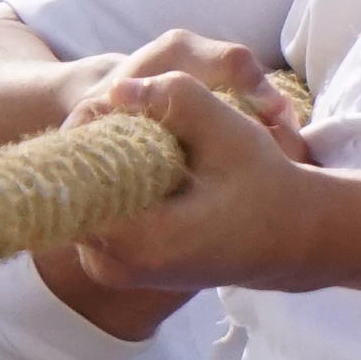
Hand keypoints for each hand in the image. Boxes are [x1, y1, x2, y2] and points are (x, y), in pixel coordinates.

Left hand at [63, 41, 342, 298]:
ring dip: (107, 164)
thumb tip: (115, 89)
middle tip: (149, 126)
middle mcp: (110, 266)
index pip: (77, 171)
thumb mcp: (231, 134)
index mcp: (137, 242)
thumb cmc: (264, 186)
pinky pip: (92, 211)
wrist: (288, 239)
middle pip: (72, 184)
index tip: (132, 110)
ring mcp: (107, 270)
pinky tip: (153, 172)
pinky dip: (114, 184)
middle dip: (101, 145)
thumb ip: (177, 101)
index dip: (96, 128)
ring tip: (159, 151)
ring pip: (80, 196)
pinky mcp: (111, 265)